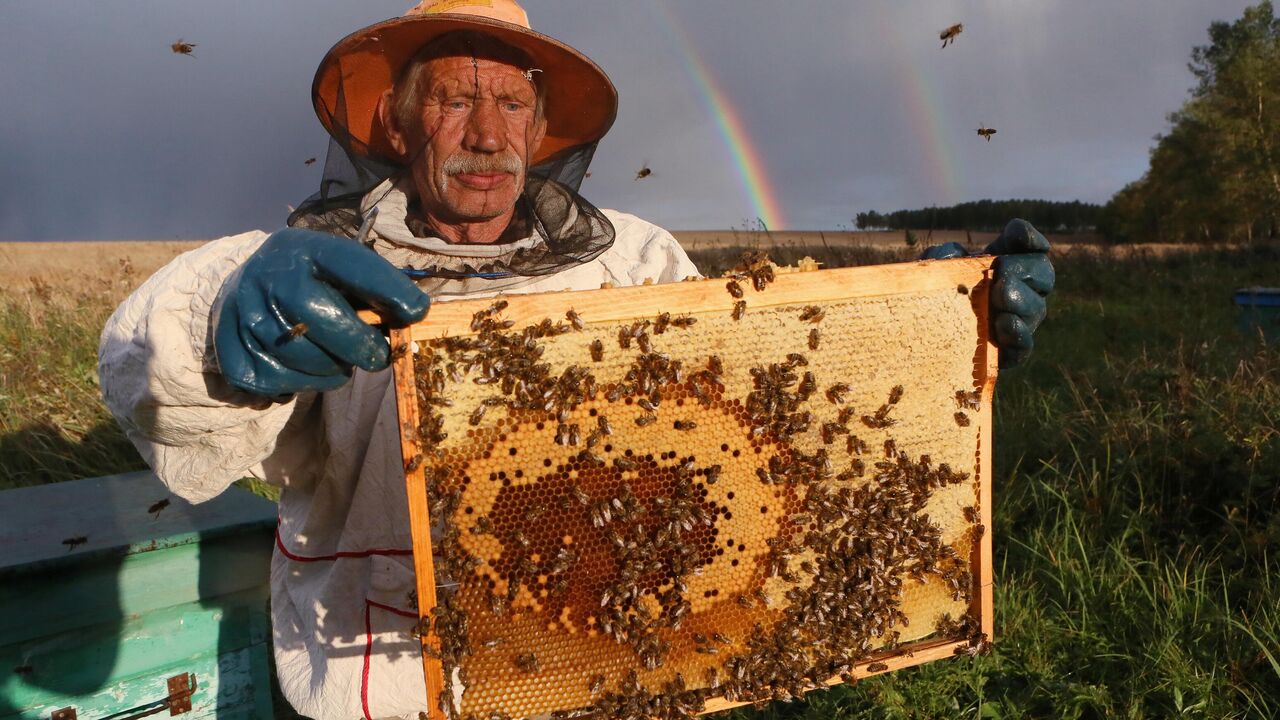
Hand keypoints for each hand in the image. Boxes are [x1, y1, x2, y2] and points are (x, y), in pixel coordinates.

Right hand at [213, 228, 429, 395]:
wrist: (253, 281)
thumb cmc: (317, 280)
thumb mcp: (343, 269)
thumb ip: (376, 288)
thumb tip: (413, 316)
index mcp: (306, 249)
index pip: (351, 265)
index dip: (388, 289)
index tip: (416, 311)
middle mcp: (270, 275)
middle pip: (321, 319)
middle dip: (359, 346)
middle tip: (377, 355)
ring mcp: (243, 310)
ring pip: (301, 361)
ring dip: (331, 371)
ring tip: (334, 359)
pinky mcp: (228, 346)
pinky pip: (274, 383)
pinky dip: (297, 385)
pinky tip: (303, 370)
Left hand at [920, 219, 1053, 367]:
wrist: (923, 339)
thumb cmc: (932, 297)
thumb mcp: (935, 271)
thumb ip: (946, 256)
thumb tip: (955, 254)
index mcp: (1004, 266)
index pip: (1029, 248)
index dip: (1028, 238)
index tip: (1015, 235)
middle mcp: (1019, 292)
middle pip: (1043, 274)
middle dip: (1024, 268)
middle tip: (1001, 270)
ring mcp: (1017, 323)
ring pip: (1036, 308)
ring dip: (1020, 300)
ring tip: (999, 296)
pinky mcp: (1008, 353)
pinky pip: (1024, 345)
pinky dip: (1018, 334)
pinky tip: (1005, 323)